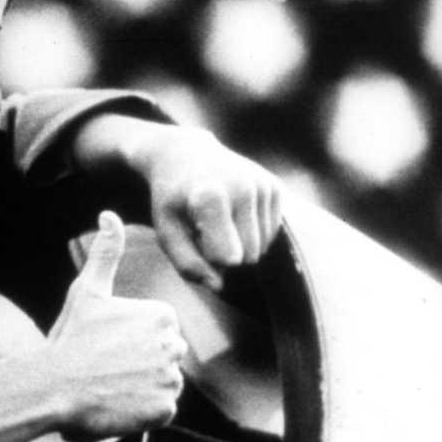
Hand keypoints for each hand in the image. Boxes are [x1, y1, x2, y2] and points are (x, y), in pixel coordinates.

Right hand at [42, 211, 185, 441]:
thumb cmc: (70, 337)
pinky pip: (161, 410)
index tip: (107, 344)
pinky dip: (142, 410)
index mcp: (161, 315)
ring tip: (110, 384)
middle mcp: (173, 346)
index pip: (158, 330)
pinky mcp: (164, 410)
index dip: (131, 338)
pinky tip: (117, 402)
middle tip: (106, 365)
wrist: (53, 387)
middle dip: (140, 362)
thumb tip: (109, 214)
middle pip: (164, 355)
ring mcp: (170, 380)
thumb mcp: (87, 291)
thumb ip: (106, 252)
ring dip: (142, 385)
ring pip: (163, 382)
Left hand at [136, 125, 282, 289]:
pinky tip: (231, 213)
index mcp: (211, 197)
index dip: (207, 257)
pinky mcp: (274, 186)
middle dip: (225, 253)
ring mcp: (262, 185)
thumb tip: (219, 286)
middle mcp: (244, 187)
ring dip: (238, 244)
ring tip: (215, 220)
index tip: (191, 237)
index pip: (227, 258)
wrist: (184, 154)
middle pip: (248, 256)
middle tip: (202, 229)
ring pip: (261, 248)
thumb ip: (188, 263)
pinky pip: (271, 233)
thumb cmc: (172, 199)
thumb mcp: (166, 230)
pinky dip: (251, 232)